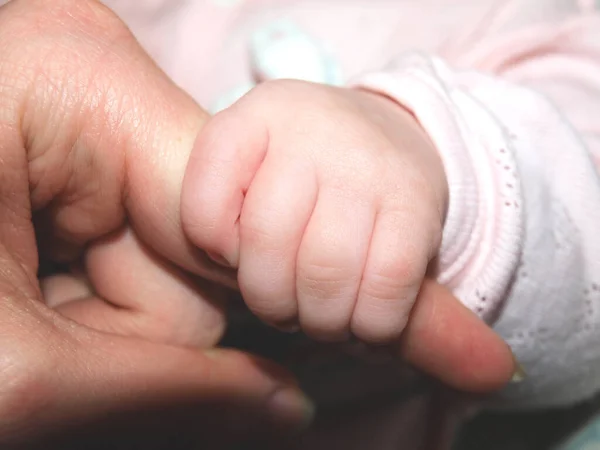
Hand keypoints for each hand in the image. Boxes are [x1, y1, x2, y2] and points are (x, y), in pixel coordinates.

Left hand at [0, 1, 310, 445]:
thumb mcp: (15, 374)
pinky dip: (86, 290)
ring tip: (12, 311)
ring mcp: (71, 99)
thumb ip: (175, 385)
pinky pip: (121, 231)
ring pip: (156, 246)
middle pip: (193, 238)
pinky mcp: (54, 131)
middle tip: (39, 336)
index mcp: (80, 86)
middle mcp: (87, 74)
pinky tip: (15, 291)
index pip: (235, 211)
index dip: (284, 294)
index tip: (369, 350)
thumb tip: (287, 407)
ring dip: (102, 312)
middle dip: (136, 317)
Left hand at [182, 80, 515, 390]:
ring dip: (318, 319)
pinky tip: (362, 319)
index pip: (202, 202)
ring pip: (324, 273)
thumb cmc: (307, 166)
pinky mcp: (418, 206)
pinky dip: (369, 325)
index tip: (234, 253)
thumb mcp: (253, 159)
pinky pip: (384, 290)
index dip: (211, 246)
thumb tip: (225, 263)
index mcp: (262, 113)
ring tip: (319, 316)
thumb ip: (219, 202)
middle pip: (265, 242)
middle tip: (279, 307)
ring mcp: (371, 165)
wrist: (390, 138)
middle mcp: (315, 128)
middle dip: (267, 299)